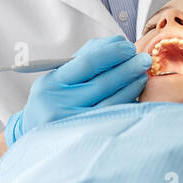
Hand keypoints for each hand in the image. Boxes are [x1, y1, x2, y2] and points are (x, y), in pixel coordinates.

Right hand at [4, 35, 149, 145]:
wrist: (38, 139)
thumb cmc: (54, 101)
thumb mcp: (58, 79)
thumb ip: (85, 58)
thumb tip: (117, 42)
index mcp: (51, 84)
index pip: (87, 62)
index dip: (112, 53)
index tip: (128, 47)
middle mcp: (58, 104)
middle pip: (102, 82)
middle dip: (128, 68)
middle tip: (144, 59)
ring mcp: (73, 124)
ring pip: (112, 102)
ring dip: (132, 86)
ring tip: (143, 75)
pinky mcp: (86, 139)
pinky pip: (114, 118)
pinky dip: (128, 104)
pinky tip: (136, 96)